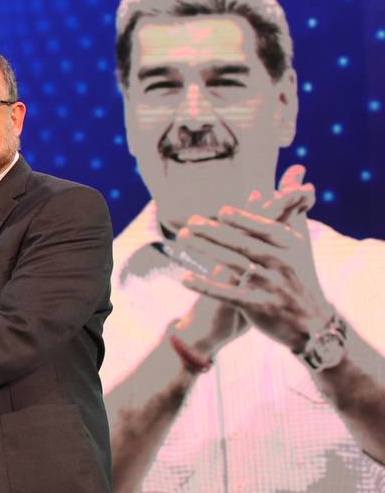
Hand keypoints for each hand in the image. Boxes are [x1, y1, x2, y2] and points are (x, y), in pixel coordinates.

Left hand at [179, 165, 331, 351]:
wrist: (311, 320)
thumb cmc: (300, 271)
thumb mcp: (299, 239)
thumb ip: (291, 206)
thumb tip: (291, 172)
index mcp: (290, 245)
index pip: (265, 228)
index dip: (244, 220)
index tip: (221, 211)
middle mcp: (282, 264)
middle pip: (245, 245)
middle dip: (216, 232)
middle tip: (190, 222)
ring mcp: (270, 286)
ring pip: (234, 265)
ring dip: (206, 251)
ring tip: (181, 238)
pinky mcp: (257, 306)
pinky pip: (227, 295)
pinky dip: (206, 286)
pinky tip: (184, 278)